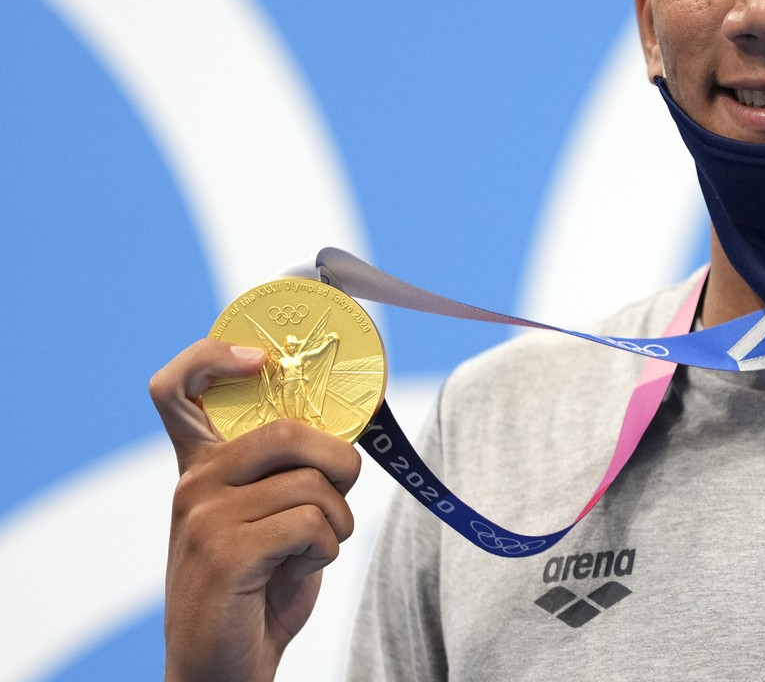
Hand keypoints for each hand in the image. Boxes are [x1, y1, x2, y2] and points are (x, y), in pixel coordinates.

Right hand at [150, 338, 362, 681]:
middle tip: (340, 492)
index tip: (258, 359)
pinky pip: (311, 523)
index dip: (212, 355)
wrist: (221, 668)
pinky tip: (301, 567)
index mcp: (200, 466)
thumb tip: (345, 431)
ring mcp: (202, 518)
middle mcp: (193, 484)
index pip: (176, 388)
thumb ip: (286, 470)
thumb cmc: (258, 586)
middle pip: (287, 429)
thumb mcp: (267, 515)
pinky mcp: (224, 554)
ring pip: (311, 482)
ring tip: (314, 546)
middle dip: (339, 459)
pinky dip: (328, 546)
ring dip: (339, 518)